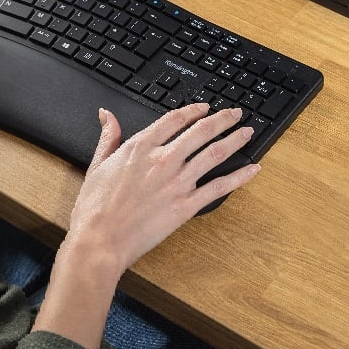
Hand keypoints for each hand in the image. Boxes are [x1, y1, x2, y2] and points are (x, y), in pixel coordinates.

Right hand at [32, 103, 260, 348]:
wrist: (100, 241)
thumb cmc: (95, 207)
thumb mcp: (97, 164)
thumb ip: (108, 137)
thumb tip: (107, 115)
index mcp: (141, 147)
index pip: (174, 119)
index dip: (193, 110)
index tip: (204, 107)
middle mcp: (164, 159)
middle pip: (201, 131)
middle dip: (222, 119)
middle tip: (236, 114)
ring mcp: (178, 182)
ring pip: (214, 153)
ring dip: (234, 140)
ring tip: (248, 132)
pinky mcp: (186, 205)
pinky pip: (219, 188)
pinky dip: (239, 177)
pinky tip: (253, 169)